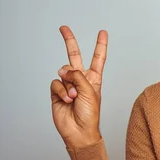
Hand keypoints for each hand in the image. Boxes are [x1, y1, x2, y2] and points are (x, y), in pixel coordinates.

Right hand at [50, 25, 107, 148]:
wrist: (79, 131)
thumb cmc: (90, 114)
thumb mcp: (90, 91)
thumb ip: (78, 76)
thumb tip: (63, 70)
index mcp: (94, 78)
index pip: (98, 58)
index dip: (100, 45)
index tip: (103, 32)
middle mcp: (80, 79)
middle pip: (74, 56)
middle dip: (69, 41)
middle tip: (63, 28)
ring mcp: (67, 85)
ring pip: (63, 73)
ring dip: (69, 85)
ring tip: (74, 98)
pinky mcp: (57, 92)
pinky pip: (56, 83)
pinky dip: (61, 91)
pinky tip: (66, 100)